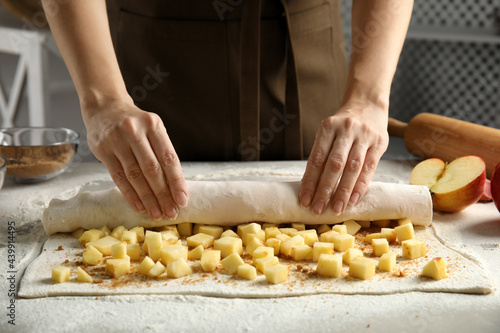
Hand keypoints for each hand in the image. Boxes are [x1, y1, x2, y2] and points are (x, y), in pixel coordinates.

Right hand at [83, 99, 187, 219]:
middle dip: (163, 194)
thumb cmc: (135, 124)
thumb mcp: (152, 129)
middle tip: (171, 212)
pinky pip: (118, 177)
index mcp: (153, 125)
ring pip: (135, 176)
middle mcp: (135, 131)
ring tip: (156, 213)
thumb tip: (176, 186)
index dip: (176, 181)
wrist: (105, 107)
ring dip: (147, 198)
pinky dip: (130, 194)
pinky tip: (139, 206)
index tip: (182, 199)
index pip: (168, 158)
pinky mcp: (102, 150)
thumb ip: (162, 152)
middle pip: (152, 169)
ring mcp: (117, 140)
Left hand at [299, 101, 388, 214]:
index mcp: (327, 127)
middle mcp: (346, 130)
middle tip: (318, 209)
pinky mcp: (379, 142)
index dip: (310, 181)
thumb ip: (323, 155)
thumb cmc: (343, 127)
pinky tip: (353, 199)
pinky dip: (360, 186)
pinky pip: (369, 168)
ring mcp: (364, 135)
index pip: (316, 159)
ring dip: (343, 191)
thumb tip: (311, 187)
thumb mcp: (329, 133)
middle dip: (324, 190)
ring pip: (352, 168)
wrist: (368, 104)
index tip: (305, 200)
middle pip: (334, 165)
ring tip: (336, 208)